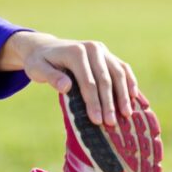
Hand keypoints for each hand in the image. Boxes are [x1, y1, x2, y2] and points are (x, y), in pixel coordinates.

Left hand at [0, 31, 143, 127]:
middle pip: (105, 79)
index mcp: (76, 52)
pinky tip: (134, 97)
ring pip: (118, 74)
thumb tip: (66, 87)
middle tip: (112, 123)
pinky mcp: (108, 55)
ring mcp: (102, 50)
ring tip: (126, 115)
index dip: (93, 102)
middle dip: (109, 103)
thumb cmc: (39, 62)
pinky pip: (123, 69)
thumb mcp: (36, 68)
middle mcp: (92, 48)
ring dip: (123, 95)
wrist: (45, 47)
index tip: (96, 120)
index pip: (88, 81)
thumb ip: (50, 77)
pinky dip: (130, 82)